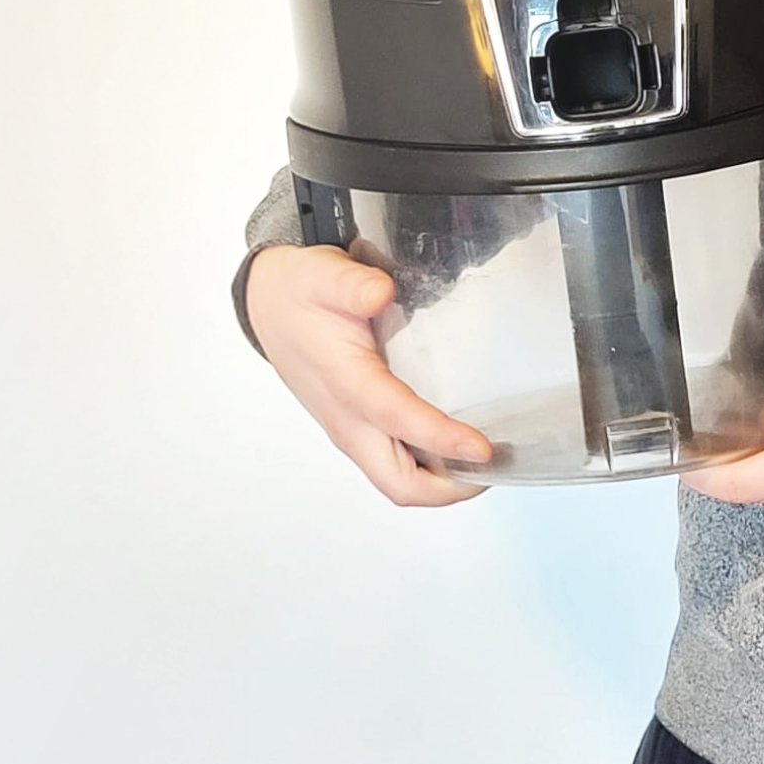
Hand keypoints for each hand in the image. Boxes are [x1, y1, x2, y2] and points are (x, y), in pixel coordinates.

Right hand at [248, 243, 493, 507]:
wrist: (271, 305)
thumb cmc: (300, 293)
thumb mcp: (323, 275)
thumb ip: (352, 284)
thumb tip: (381, 293)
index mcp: (345, 382)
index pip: (398, 420)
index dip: (442, 440)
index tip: (484, 447)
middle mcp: (348, 419)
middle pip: (398, 482)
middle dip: (448, 489)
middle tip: (492, 467)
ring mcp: (351, 429)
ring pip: (396, 480)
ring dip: (440, 483)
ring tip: (482, 461)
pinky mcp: (356, 429)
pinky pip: (392, 465)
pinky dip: (427, 468)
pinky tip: (454, 446)